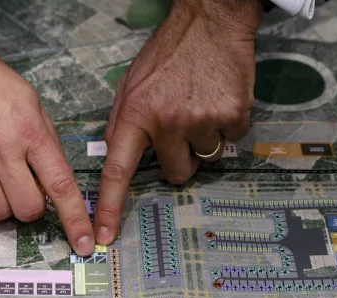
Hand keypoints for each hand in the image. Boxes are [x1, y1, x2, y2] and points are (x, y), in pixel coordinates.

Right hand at [0, 4, 94, 255]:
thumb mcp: (30, 101)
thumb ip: (45, 140)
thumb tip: (56, 178)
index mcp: (31, 133)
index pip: (61, 186)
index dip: (76, 220)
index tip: (84, 245)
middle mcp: (3, 151)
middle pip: (27, 210)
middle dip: (29, 208)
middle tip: (20, 188)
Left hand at [93, 0, 259, 244]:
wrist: (210, 20)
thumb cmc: (169, 51)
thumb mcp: (132, 83)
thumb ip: (125, 121)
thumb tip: (117, 156)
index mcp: (136, 113)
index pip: (117, 170)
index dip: (110, 207)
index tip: (103, 237)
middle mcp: (167, 121)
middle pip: (176, 173)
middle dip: (181, 158)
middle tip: (183, 126)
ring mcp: (202, 119)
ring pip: (206, 156)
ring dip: (205, 137)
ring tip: (201, 103)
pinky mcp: (233, 114)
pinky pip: (231, 138)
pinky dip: (228, 123)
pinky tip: (220, 97)